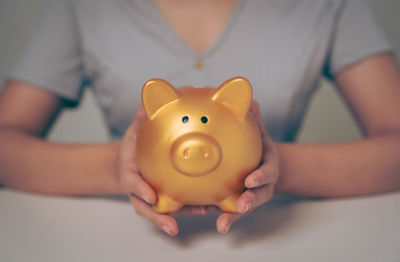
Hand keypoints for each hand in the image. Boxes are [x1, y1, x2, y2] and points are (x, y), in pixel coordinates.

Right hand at [117, 105, 206, 236]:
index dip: (141, 192)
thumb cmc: (133, 149)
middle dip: (162, 217)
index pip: (133, 185)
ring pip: (169, 211)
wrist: (131, 163)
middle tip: (174, 222)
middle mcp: (143, 193)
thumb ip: (139, 121)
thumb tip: (146, 104)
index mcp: (132, 177)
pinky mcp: (170, 199)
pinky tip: (218, 202)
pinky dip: (199, 205)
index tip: (151, 197)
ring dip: (187, 213)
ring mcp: (156, 199)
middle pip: (150, 208)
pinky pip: (184, 204)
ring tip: (206, 211)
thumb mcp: (132, 134)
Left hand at [214, 100, 279, 232]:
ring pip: (246, 208)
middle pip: (259, 195)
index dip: (260, 177)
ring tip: (223, 224)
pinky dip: (226, 218)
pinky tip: (216, 225)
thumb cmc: (260, 147)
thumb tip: (251, 100)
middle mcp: (262, 185)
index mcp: (267, 167)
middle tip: (241, 205)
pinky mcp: (240, 203)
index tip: (250, 180)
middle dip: (251, 201)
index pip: (267, 172)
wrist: (266, 165)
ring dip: (235, 216)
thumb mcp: (260, 134)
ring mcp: (252, 196)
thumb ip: (256, 121)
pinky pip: (233, 211)